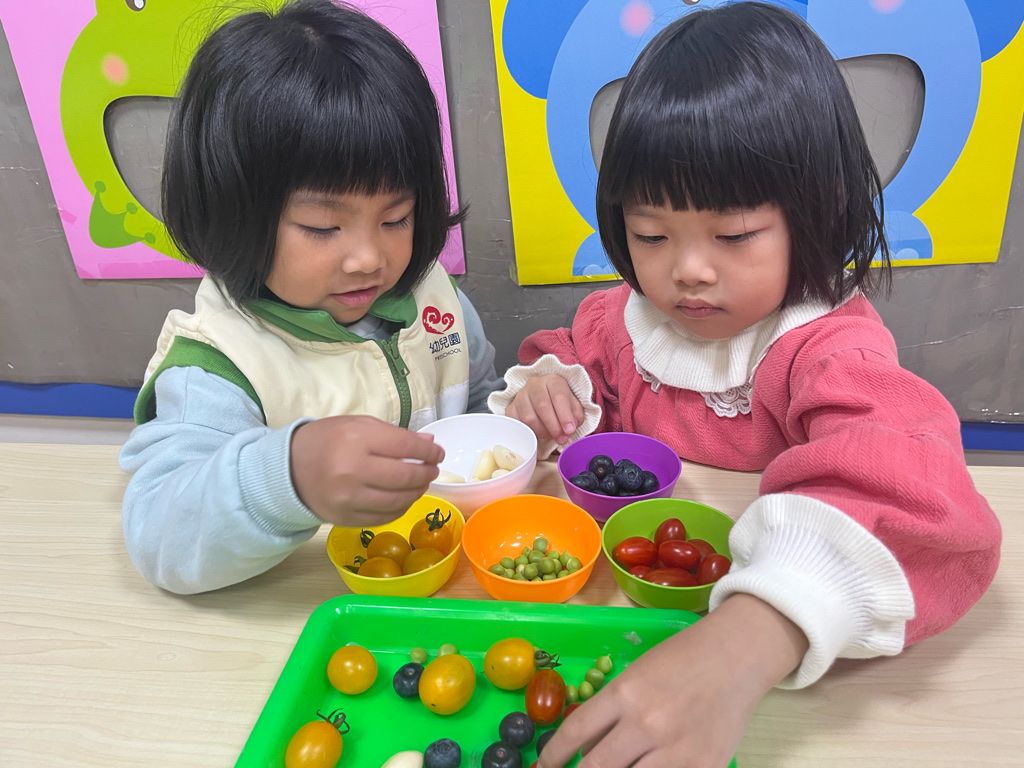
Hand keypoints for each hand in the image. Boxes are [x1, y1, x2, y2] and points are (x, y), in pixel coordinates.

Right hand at [289, 415, 443, 527]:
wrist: (288, 469)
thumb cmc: (326, 441)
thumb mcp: (358, 426)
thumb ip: (394, 434)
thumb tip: (429, 445)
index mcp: (356, 440)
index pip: (405, 446)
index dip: (429, 452)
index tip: (438, 453)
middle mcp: (353, 471)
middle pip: (405, 476)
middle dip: (426, 472)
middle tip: (432, 469)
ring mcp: (350, 499)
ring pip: (399, 500)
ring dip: (417, 492)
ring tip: (421, 483)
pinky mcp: (347, 519)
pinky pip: (385, 517)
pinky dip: (401, 507)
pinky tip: (404, 498)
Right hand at [505, 374, 585, 444]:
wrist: (544, 398)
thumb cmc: (560, 402)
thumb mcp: (573, 405)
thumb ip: (575, 415)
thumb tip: (570, 428)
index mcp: (553, 380)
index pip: (558, 396)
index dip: (565, 415)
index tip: (569, 430)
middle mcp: (535, 385)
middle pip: (542, 406)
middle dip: (553, 426)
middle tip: (561, 438)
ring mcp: (521, 395)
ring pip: (529, 417)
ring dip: (542, 431)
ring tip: (550, 435)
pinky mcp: (511, 408)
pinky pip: (518, 423)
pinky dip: (528, 432)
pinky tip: (538, 433)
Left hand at [538, 594, 808, 767]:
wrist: (737, 656)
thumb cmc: (682, 660)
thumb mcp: (637, 675)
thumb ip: (612, 711)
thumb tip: (584, 749)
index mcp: (626, 692)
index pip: (575, 733)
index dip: (553, 755)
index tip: (542, 767)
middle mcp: (647, 723)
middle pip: (596, 767)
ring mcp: (678, 749)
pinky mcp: (705, 767)